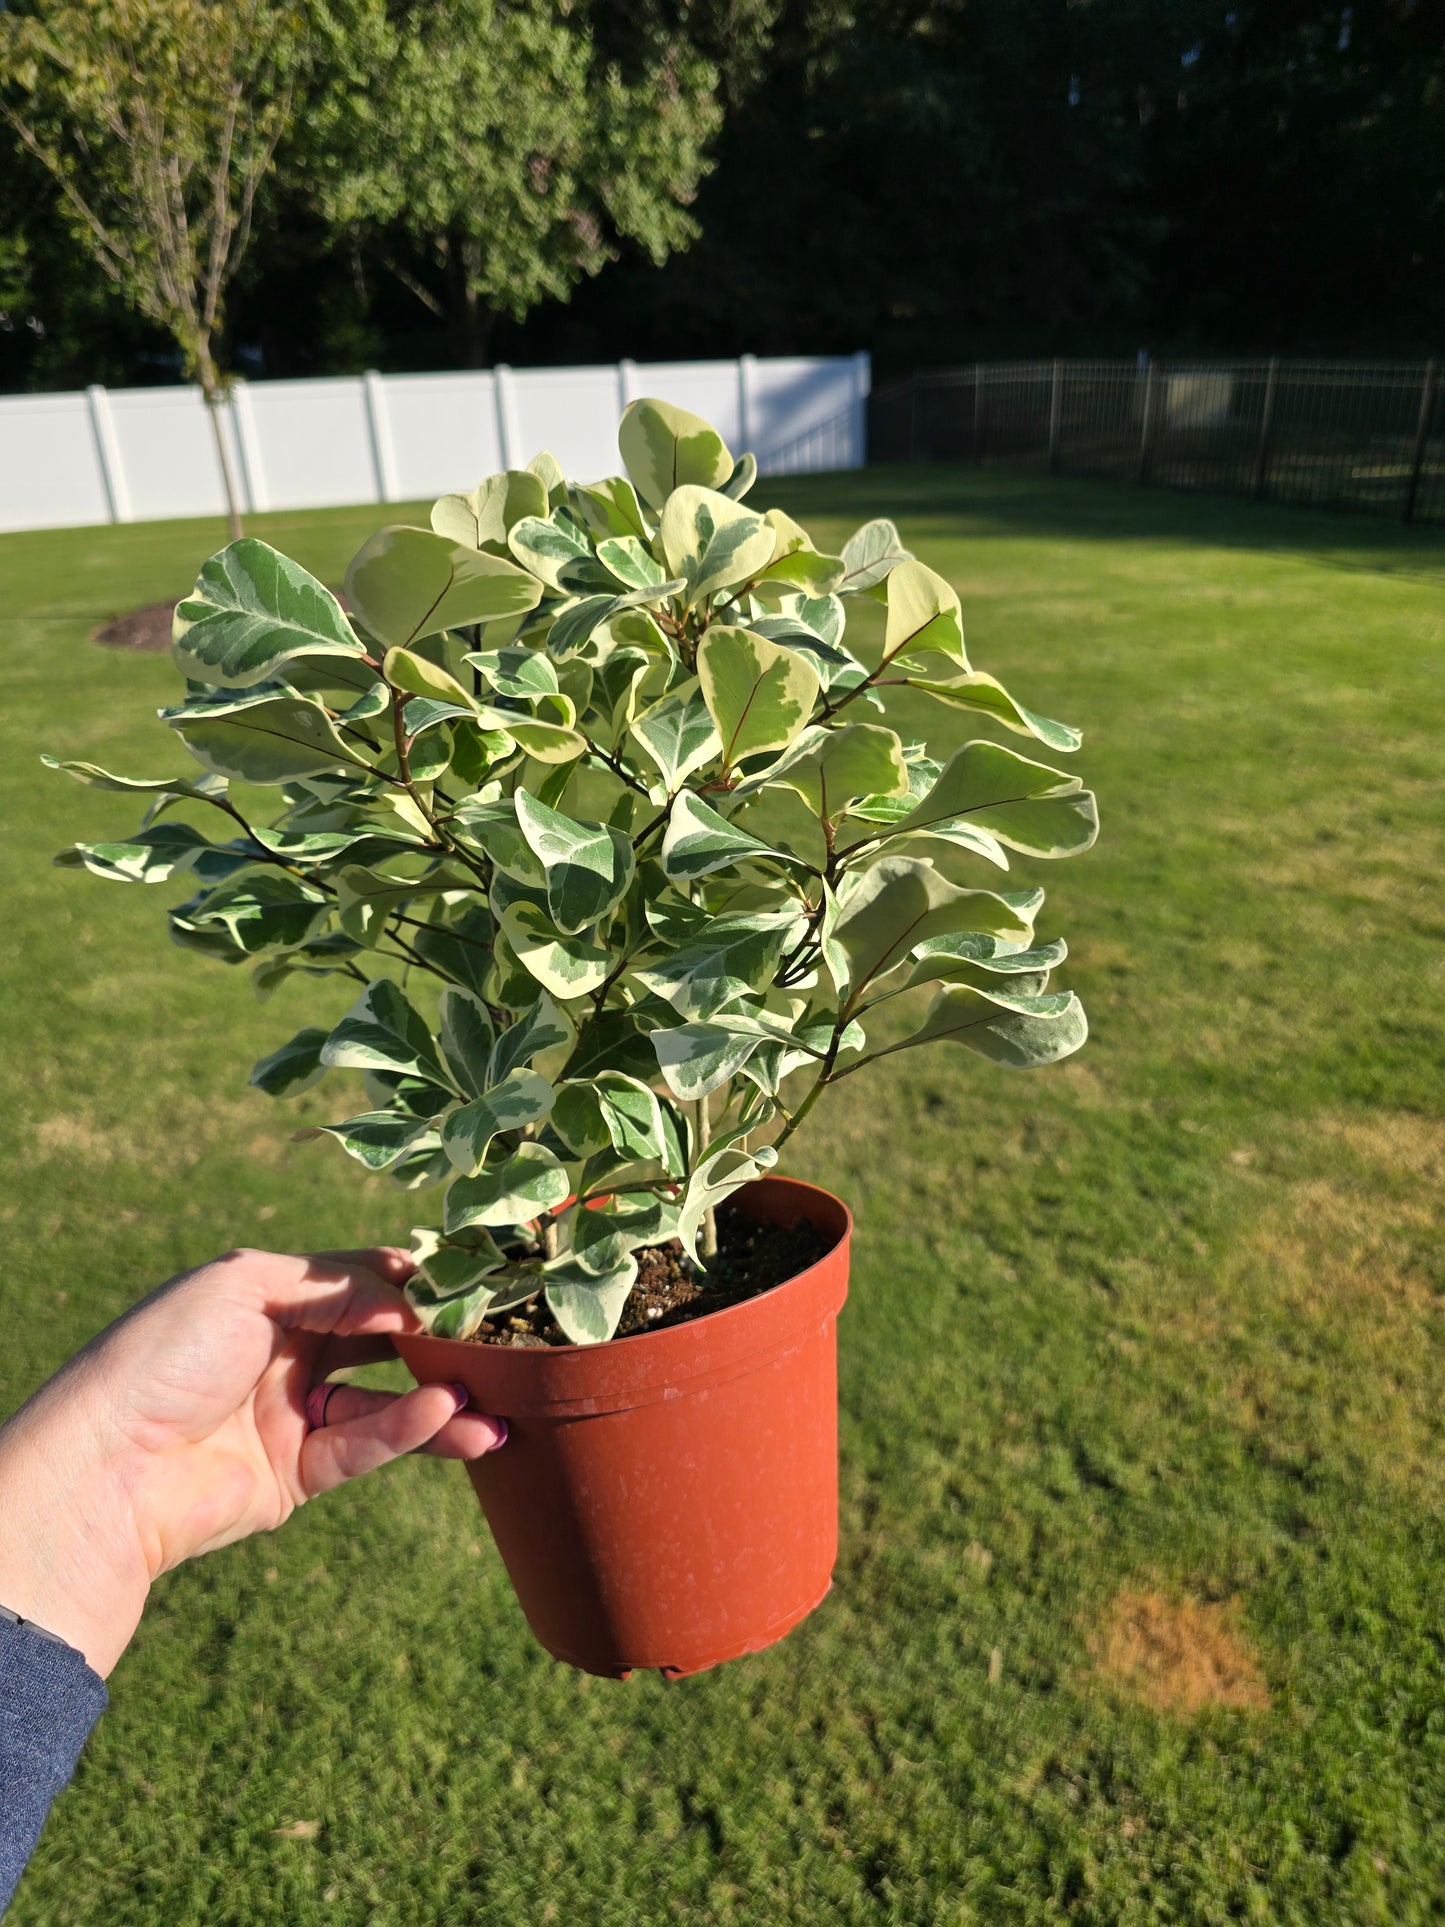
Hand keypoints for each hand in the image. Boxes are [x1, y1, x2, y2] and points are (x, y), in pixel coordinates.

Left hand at [0, 1246, 503, 1675]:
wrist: (107, 1469)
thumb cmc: (164, 1355)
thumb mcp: (248, 1283)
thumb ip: (337, 1283)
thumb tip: (412, 1300)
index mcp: (266, 1297)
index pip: (356, 1279)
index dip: (411, 1278)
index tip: (471, 1277)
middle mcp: (283, 1352)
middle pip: (381, 1339)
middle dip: (440, 1338)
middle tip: (502, 1337)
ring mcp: (291, 1414)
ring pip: (386, 1399)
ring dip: (443, 1397)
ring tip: (494, 1400)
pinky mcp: (297, 1475)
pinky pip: (366, 1444)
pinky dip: (410, 1429)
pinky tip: (447, 1415)